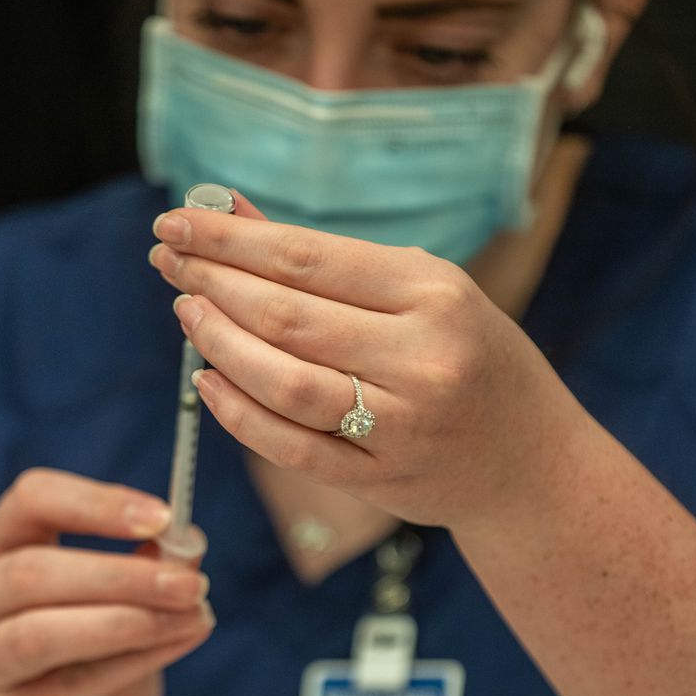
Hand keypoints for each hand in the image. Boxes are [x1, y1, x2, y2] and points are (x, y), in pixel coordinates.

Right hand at [0, 469, 212, 695]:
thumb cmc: (94, 676)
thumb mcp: (127, 609)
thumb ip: (147, 571)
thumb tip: (186, 541)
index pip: (29, 501)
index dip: (95, 502)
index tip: (163, 516)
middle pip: (29, 570)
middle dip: (118, 572)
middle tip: (190, 580)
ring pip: (37, 631)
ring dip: (123, 617)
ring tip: (189, 612)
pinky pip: (67, 685)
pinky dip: (132, 659)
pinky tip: (178, 641)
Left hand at [147, 195, 587, 529]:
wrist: (528, 460)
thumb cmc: (467, 355)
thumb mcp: (420, 290)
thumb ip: (325, 259)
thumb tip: (232, 216)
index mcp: (433, 293)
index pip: (306, 258)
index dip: (229, 240)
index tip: (176, 223)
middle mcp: (420, 357)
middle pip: (286, 316)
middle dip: (213, 283)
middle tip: (167, 261)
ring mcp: (400, 425)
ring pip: (283, 382)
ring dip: (219, 344)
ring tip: (187, 312)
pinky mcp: (379, 480)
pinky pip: (290, 446)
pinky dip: (238, 413)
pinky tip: (207, 381)